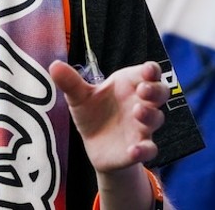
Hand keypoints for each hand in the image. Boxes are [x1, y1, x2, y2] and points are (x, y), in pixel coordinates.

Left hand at [49, 60, 166, 172]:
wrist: (95, 146)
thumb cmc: (93, 114)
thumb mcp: (79, 98)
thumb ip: (70, 82)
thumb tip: (54, 65)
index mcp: (130, 84)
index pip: (148, 72)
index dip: (151, 70)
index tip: (148, 70)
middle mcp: (141, 103)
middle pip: (161, 92)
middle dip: (155, 90)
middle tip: (142, 90)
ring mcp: (142, 126)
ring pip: (157, 118)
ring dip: (150, 115)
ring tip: (136, 112)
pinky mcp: (139, 148)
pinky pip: (149, 149)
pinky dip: (145, 149)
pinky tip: (133, 149)